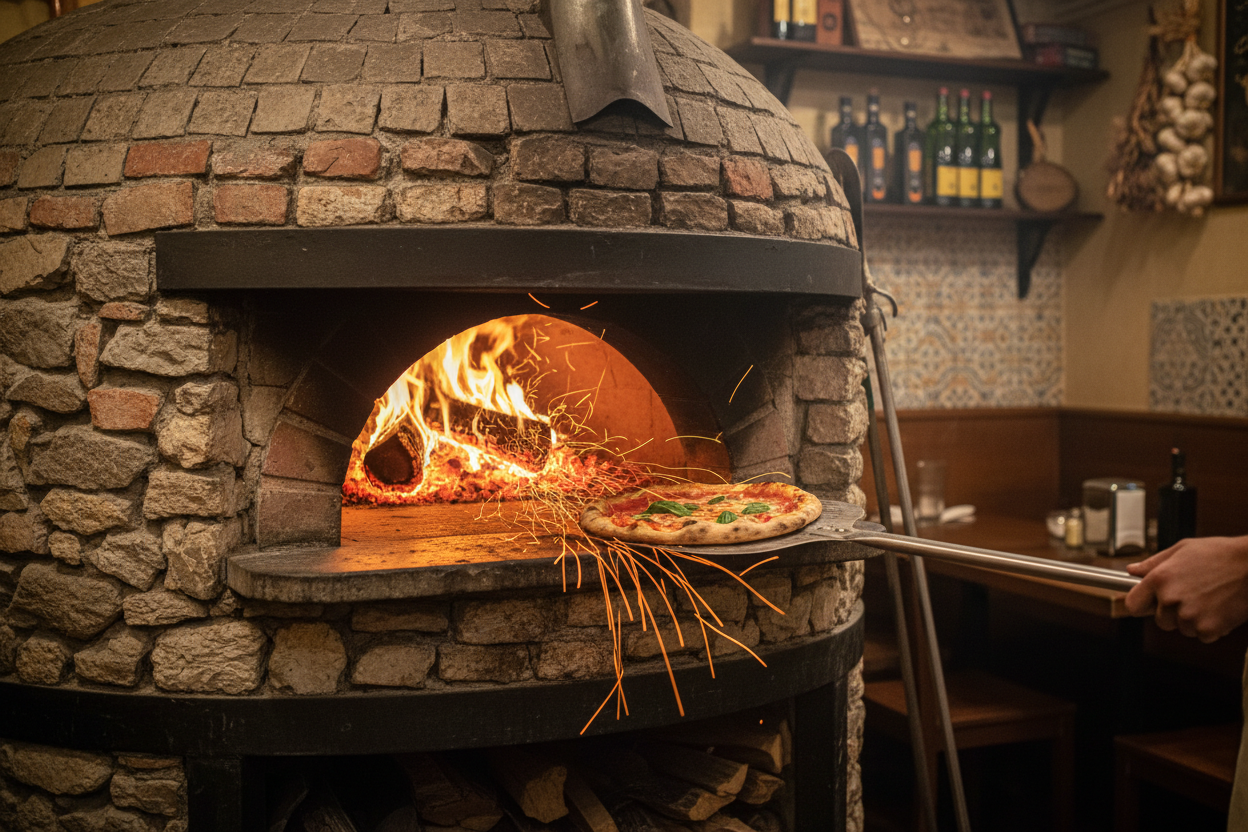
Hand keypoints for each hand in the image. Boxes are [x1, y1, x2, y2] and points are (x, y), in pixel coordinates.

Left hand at [1124, 535, 1247, 642]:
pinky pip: (1201, 635)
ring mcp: (1189, 616)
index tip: (1149, 603)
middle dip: (1172, 612)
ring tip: (1209, 598)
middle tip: (1193, 595)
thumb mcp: (1182, 549)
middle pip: (1160, 620)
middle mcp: (1170, 599)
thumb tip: (1133, 570)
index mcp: (1159, 579)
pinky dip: (1210, 627)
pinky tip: (1219, 608)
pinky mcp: (1208, 629)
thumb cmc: (1221, 554)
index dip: (1141, 604)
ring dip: (1192, 619)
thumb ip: (1153, 563)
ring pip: (1182, 628)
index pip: (1133, 605)